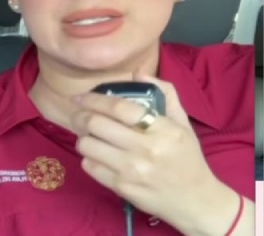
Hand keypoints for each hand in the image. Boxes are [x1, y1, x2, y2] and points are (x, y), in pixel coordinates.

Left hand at [69, 73, 237, 233]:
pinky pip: (89, 166)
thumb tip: (137, 73)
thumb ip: (164, 94)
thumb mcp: (182, 124)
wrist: (196, 201)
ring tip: (89, 136)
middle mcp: (145, 149)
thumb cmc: (187, 158)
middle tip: (78, 114)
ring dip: (83, 137)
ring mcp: (131, 170)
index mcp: (162, 129)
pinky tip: (97, 155)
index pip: (119, 107)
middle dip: (80, 116)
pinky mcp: (121, 187)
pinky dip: (88, 157)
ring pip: (87, 145)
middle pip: (96, 124)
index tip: (80, 97)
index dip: (94, 99)